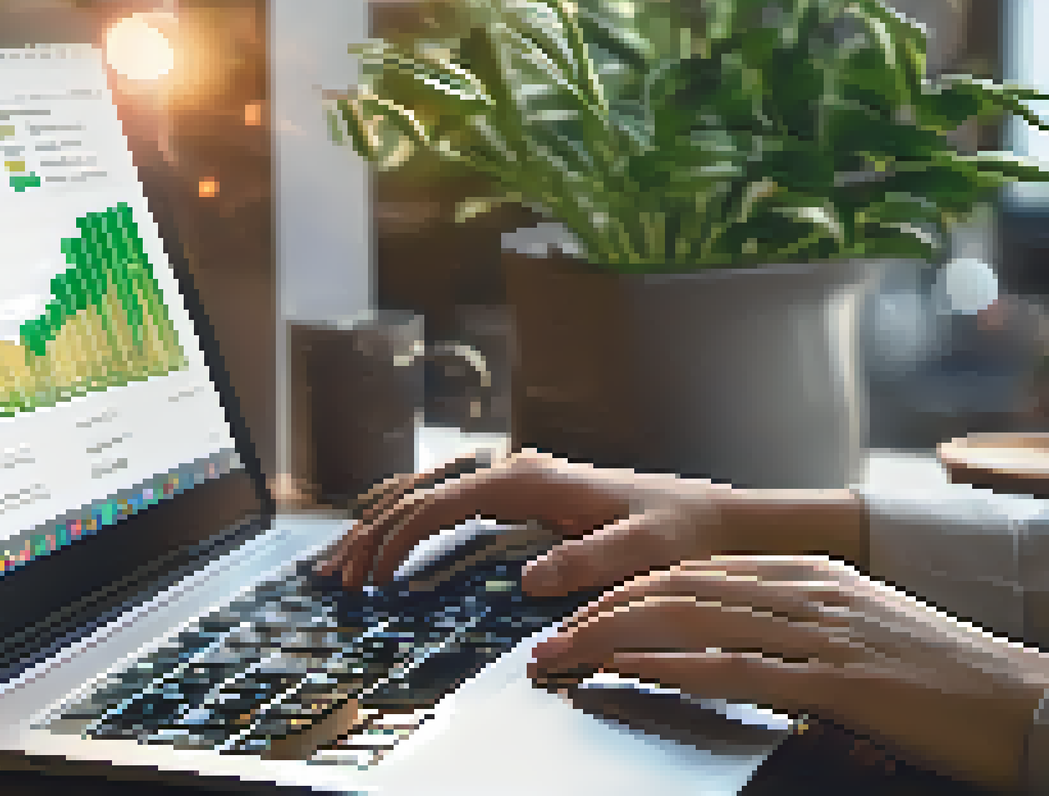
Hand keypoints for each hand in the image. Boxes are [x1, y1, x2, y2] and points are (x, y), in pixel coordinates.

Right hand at [316, 450, 865, 595]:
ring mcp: (517, 478)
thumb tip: (528, 579)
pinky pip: (449, 499)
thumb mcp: (644, 550)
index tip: (375, 571)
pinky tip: (388, 535)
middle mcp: (518, 470)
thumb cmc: (679, 531)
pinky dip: (410, 516)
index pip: (447, 501)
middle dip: (374, 530)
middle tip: (337, 574)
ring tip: (343, 559)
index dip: (403, 534)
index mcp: (535, 479)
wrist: (710, 517)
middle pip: (424, 490)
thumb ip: (589, 561)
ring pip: (429, 490)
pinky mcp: (521, 494)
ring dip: (382, 521)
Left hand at [529, 555, 1048, 793]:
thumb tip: (726, 638)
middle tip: (546, 639)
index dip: (625, 590)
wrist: (1021, 698)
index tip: (576, 611)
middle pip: (677, 591)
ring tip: (561, 655)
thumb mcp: (856, 627)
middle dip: (599, 613)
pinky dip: (675, 666)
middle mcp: (806, 592)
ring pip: (692, 622)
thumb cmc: (940, 674)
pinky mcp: (836, 682)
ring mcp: (820, 633)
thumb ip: (791, 622)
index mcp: (808, 574)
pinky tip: (632, 669)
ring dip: (613, 640)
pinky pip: (738, 668)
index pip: (693, 573)